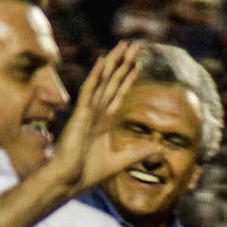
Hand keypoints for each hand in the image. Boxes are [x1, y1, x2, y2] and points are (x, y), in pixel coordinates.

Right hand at [41, 41, 149, 196]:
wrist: (68, 181)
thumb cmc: (87, 174)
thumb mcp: (120, 161)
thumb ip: (138, 152)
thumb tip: (159, 148)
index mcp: (103, 122)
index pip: (118, 94)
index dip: (128, 78)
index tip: (138, 64)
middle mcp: (95, 113)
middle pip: (112, 82)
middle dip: (124, 63)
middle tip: (134, 45)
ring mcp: (87, 112)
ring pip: (103, 81)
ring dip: (114, 62)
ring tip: (123, 45)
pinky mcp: (80, 115)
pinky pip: (89, 91)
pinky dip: (96, 75)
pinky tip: (103, 60)